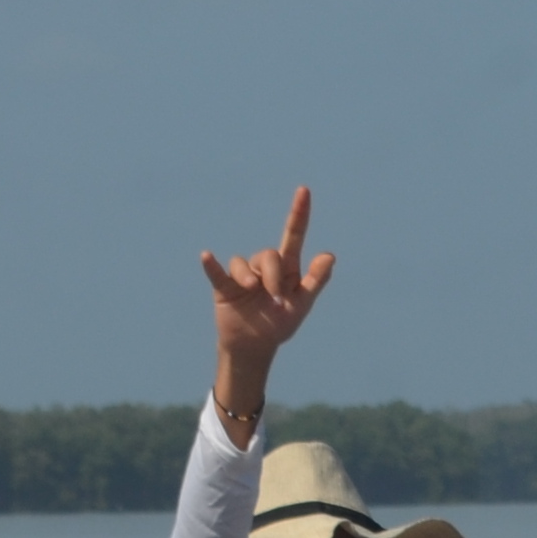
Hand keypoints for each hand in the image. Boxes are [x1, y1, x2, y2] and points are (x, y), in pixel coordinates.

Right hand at [199, 185, 336, 431]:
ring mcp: (243, 275)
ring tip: (252, 291)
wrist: (255, 346)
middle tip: (276, 297)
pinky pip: (217, 272)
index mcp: (286, 268)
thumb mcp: (302, 305)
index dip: (299, 213)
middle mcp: (264, 267)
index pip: (293, 235)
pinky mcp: (224, 287)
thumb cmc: (279, 324)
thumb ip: (315, 281)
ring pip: (243, 263)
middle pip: (269, 255)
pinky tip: (207, 257)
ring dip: (248, 275)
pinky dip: (212, 265)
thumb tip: (329, 256)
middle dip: (273, 274)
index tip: (304, 191)